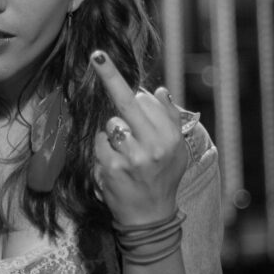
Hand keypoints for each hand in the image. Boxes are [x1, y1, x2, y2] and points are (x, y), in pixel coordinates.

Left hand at [90, 50, 187, 225]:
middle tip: (96, 56)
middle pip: (126, 103)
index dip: (122, 82)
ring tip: (124, 151)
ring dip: (112, 132)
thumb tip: (158, 90)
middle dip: (109, 76)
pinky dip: (102, 149)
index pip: (145, 100)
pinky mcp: (111, 169)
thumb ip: (170, 119)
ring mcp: (131, 158)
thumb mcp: (177, 150)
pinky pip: (99, 144)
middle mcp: (153, 146)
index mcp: (170, 138)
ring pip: (110, 125)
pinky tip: (114, 162)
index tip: (101, 57)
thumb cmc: (163, 177)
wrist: (150, 217)